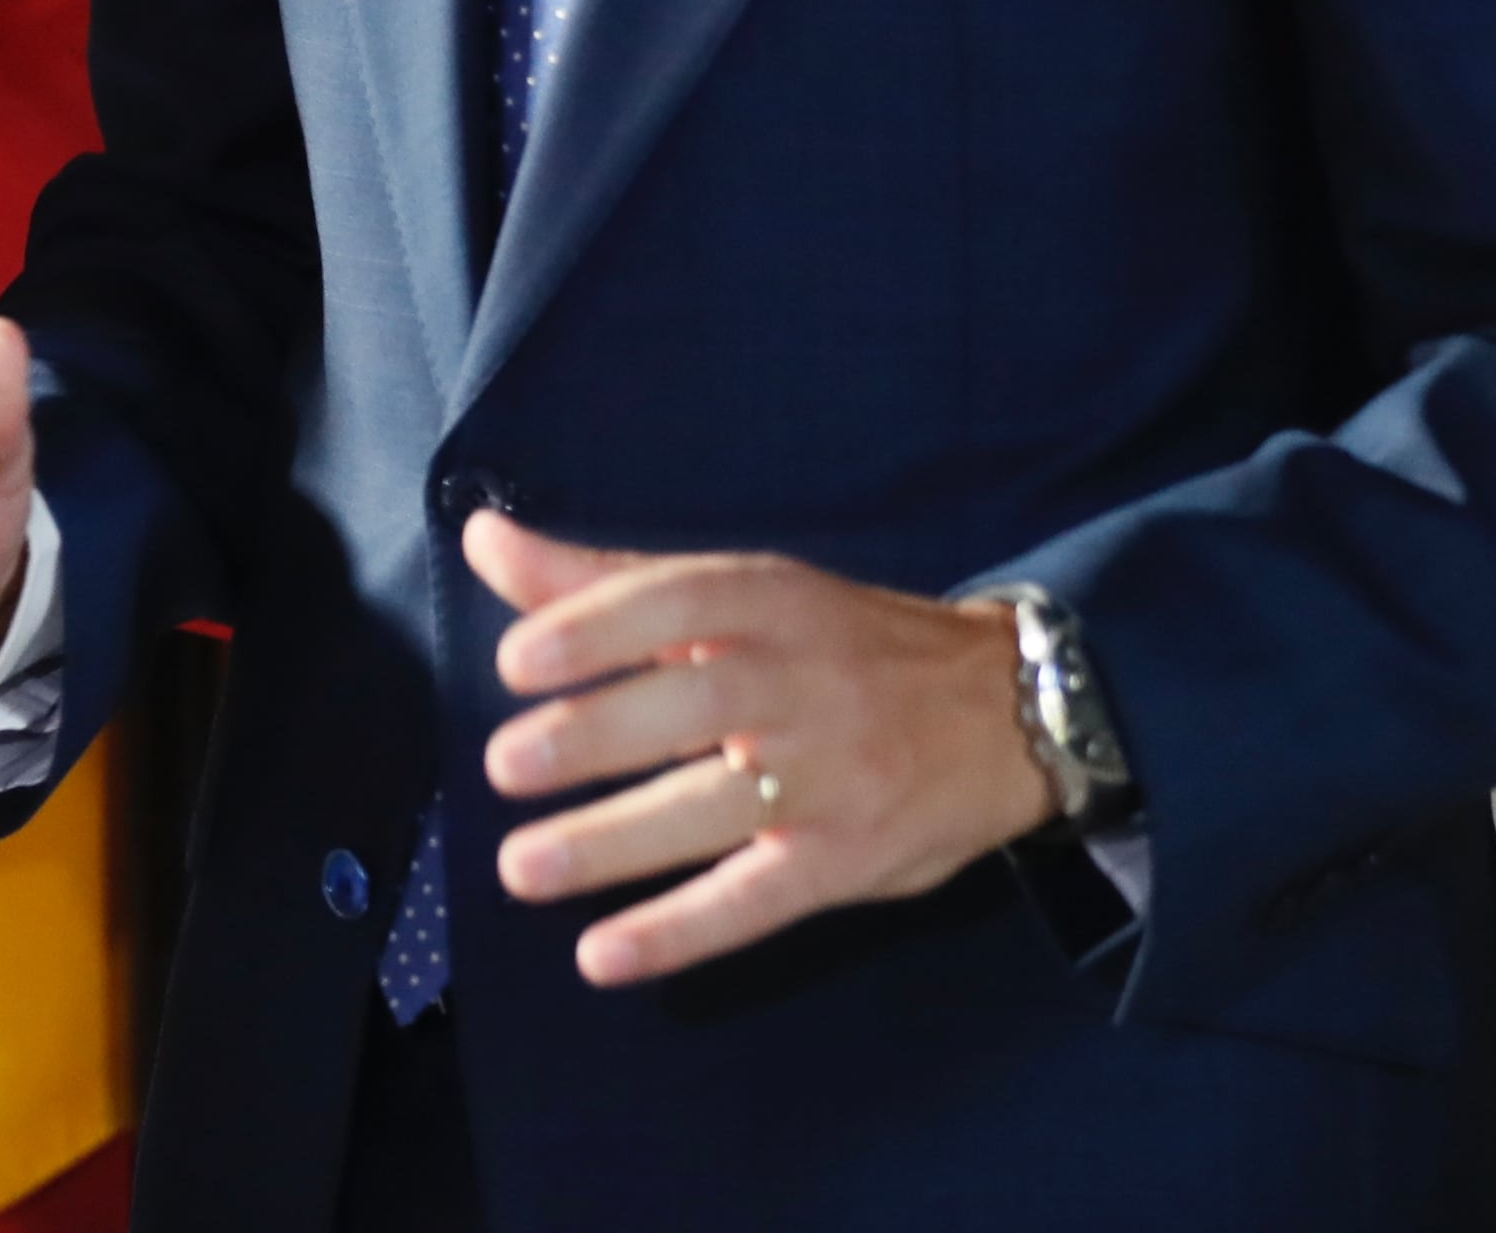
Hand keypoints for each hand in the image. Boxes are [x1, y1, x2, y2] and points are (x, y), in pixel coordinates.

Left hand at [470, 509, 1055, 985]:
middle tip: (503, 765)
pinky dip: (680, 932)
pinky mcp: (847, 860)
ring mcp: (829, 777)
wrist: (1012, 710)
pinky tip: (602, 955)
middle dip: (597, 736)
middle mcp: (800, 682)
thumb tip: (484, 540)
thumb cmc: (842, 645)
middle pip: (694, 704)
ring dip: (614, 842)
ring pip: (715, 809)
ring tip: (521, 868)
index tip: (517, 659)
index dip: (600, 627)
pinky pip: (756, 900)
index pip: (682, 600)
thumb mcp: (745, 593)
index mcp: (770, 602)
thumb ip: (606, 580)